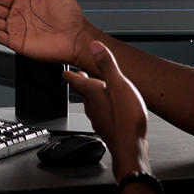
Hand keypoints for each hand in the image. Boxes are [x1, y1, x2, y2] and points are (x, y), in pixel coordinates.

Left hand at [64, 41, 150, 182]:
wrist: (129, 148)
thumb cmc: (124, 118)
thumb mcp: (118, 85)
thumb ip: (106, 65)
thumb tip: (94, 46)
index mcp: (92, 92)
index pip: (74, 79)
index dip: (68, 72)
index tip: (64, 70)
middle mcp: (92, 105)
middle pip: (82, 91)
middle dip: (80, 83)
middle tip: (78, 76)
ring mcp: (99, 119)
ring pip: (92, 103)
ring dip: (92, 95)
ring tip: (95, 90)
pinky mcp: (108, 129)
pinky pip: (103, 114)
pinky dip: (103, 108)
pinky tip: (111, 110)